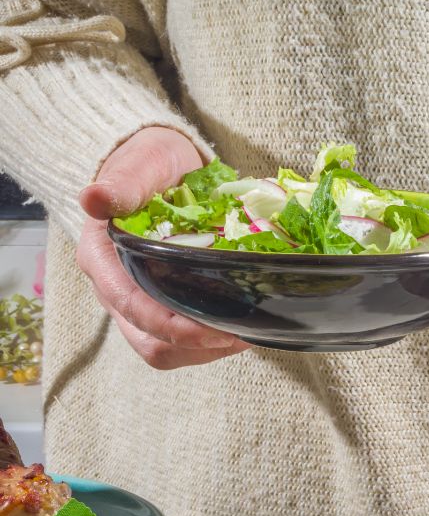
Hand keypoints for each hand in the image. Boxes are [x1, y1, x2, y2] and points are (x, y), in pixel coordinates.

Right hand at [77, 127, 249, 368]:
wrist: (161, 167)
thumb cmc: (150, 164)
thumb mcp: (141, 165)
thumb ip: (123, 183)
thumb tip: (94, 198)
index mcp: (103, 259)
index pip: (133, 308)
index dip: (175, 327)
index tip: (216, 329)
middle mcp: (116, 288)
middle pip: (151, 342)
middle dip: (197, 346)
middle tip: (243, 334)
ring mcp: (139, 301)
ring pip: (168, 350)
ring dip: (207, 351)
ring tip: (247, 334)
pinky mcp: (162, 306)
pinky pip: (182, 343)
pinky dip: (210, 343)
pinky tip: (240, 326)